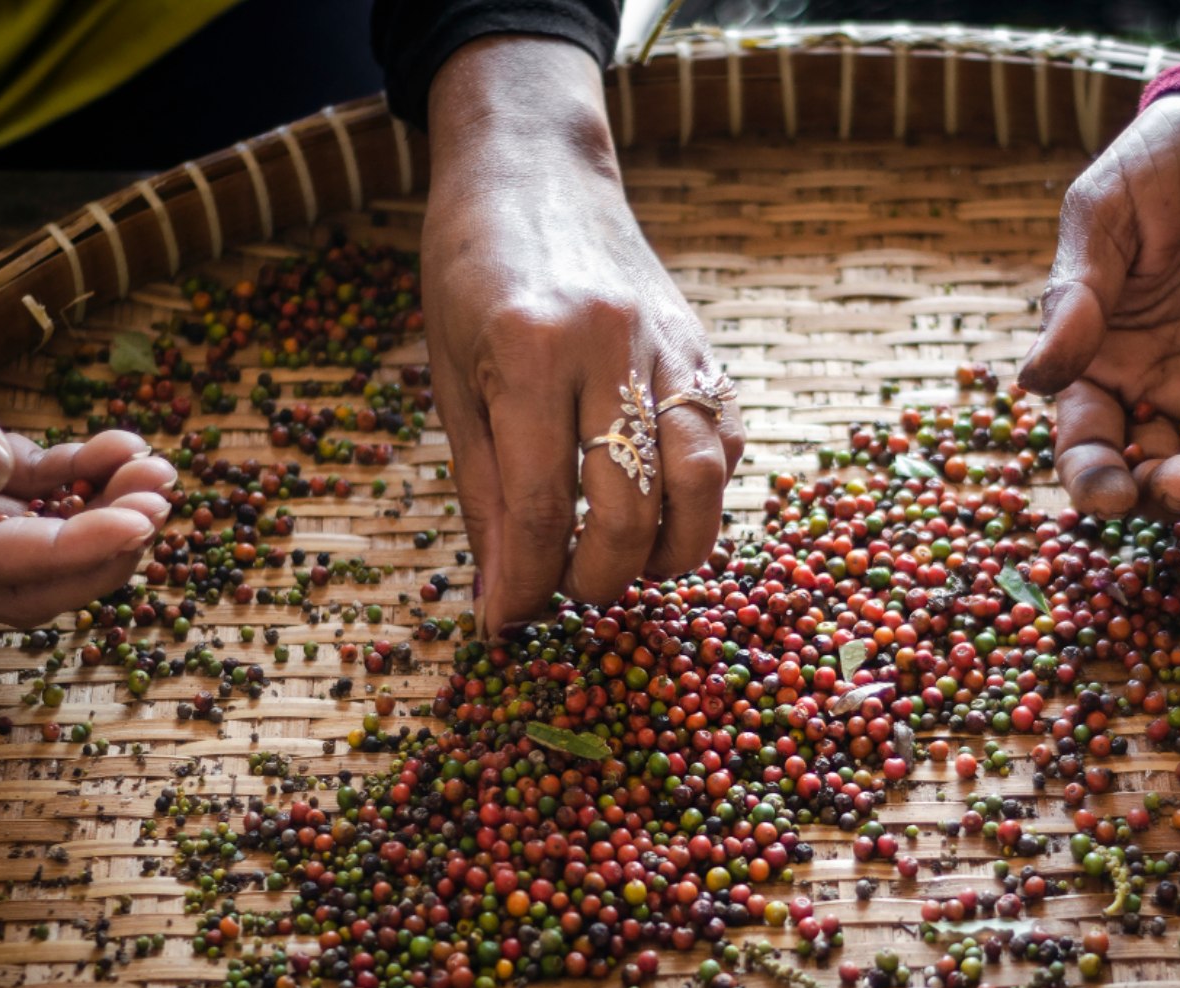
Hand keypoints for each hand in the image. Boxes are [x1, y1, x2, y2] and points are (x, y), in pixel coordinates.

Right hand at [0, 322, 173, 627]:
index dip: (74, 550)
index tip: (141, 521)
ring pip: (38, 546)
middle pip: (25, 586)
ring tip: (158, 469)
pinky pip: (32, 495)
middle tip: (160, 504)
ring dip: (105, 515)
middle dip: (104, 555)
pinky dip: (82, 478)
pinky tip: (123, 445)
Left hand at [422, 36, 743, 634]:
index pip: (540, 506)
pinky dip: (703, 497)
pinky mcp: (704, 348)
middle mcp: (611, 346)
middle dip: (599, 577)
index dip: (527, 583)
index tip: (512, 623)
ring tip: (627, 565)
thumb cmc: (471, 276)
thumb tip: (502, 597)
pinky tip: (664, 510)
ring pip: (700, 482)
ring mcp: (670, 344)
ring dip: (668, 551)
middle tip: (569, 591)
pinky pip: (725, 444)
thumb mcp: (454, 381)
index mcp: (528, 350)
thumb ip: (487, 492)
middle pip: (630, 507)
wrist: (534, 171)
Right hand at [1021, 94, 1179, 521]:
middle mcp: (1155, 388)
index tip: (1109, 497)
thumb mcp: (1106, 216)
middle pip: (1148, 474)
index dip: (1093, 479)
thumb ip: (1077, 298)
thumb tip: (1033, 379)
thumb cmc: (1168, 164)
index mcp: (1099, 360)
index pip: (1086, 441)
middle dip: (1161, 497)